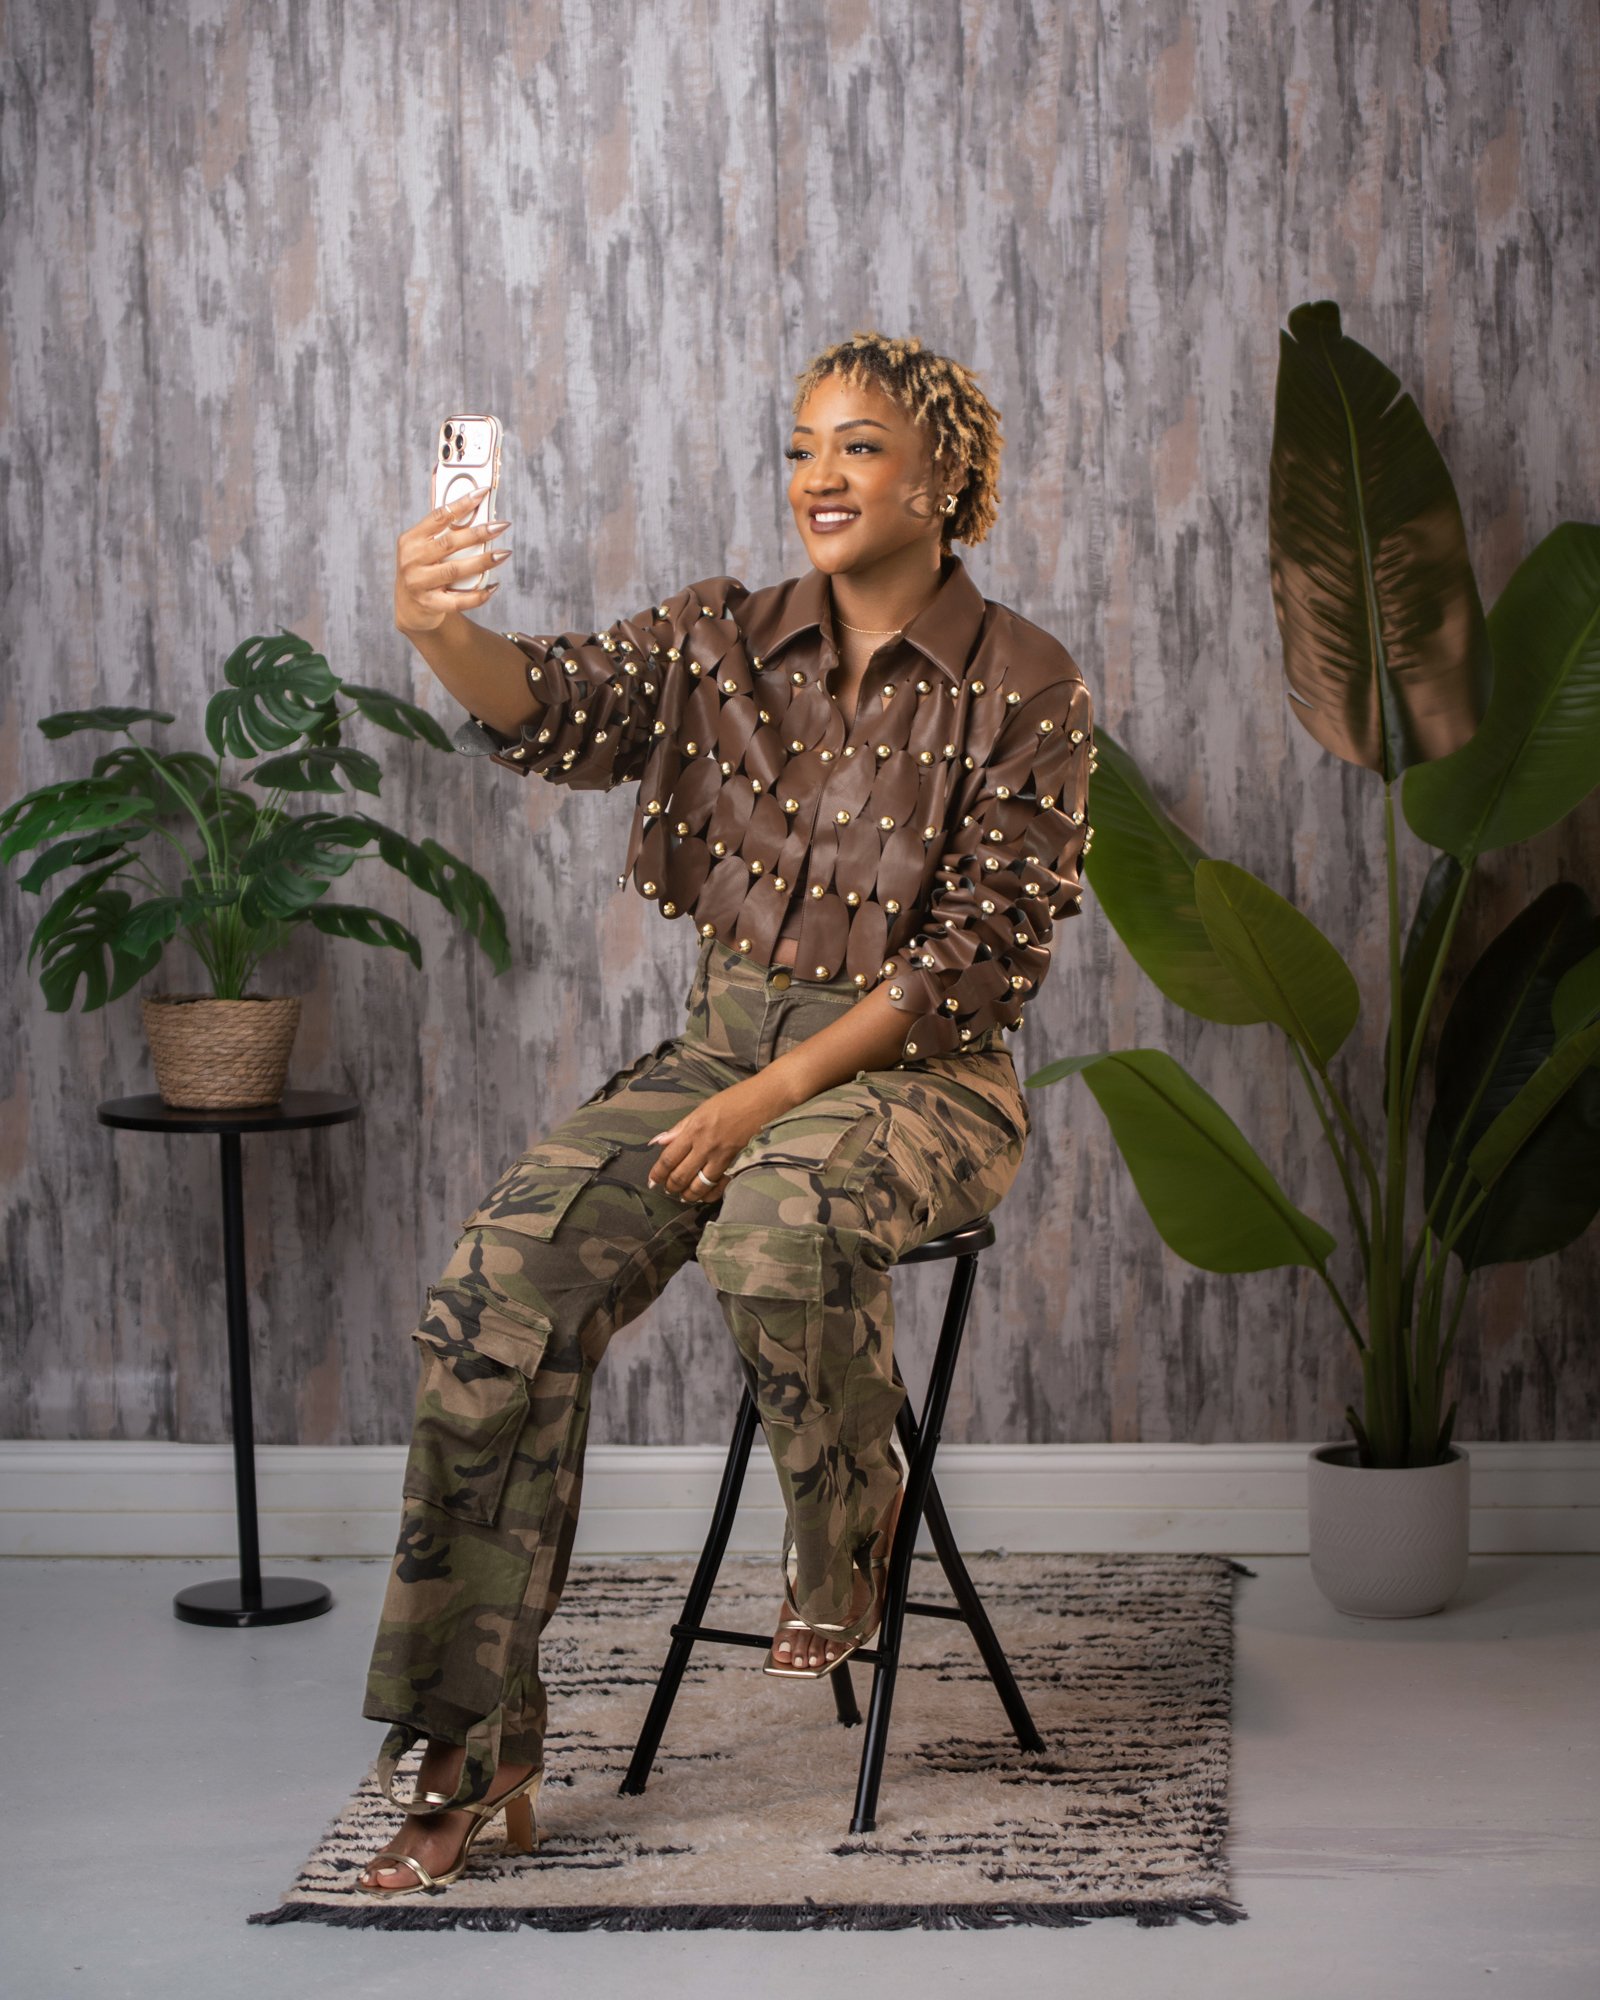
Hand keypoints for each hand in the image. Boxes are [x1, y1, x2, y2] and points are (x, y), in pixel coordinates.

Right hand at [395, 487, 510, 634]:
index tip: (483, 493)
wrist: (410, 607)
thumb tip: (475, 509)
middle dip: (478, 533)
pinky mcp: (430, 604)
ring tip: (503, 554)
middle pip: (449, 543)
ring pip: (455, 570)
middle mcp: (412, 560)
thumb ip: (444, 532)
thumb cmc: (424, 570)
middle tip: (501, 526)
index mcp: (411, 539)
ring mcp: (419, 583)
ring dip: (482, 562)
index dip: (462, 503)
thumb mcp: (425, 548)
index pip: (438, 516)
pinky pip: (458, 601)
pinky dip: (479, 594)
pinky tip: (494, 586)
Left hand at [648, 1075, 789, 1202]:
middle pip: (681, 1175)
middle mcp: (706, 1145)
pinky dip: (709, 1195)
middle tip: (668, 1189)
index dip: (657, 1173)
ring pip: (699, 1185)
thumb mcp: (703, 1108)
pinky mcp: (738, 1163)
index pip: (668, 1158)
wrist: (767, 1098)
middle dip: (671, 1186)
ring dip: (688, 1194)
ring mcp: (723, 1157)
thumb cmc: (735, 1099)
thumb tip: (657, 1142)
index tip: (652, 1181)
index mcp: (694, 1129)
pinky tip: (704, 1196)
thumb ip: (680, 1128)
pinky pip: (720, 1187)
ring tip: (684, 1196)